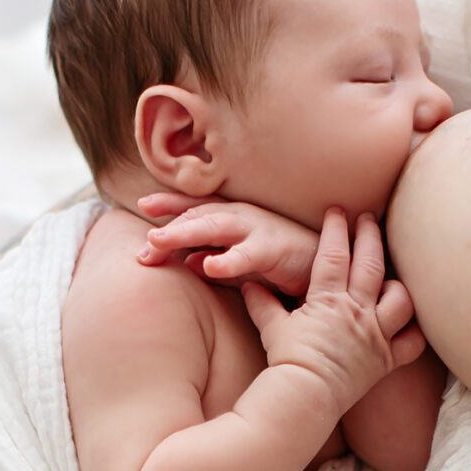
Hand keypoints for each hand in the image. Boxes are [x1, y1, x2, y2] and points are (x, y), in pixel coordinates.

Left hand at [135, 195, 318, 295]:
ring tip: (159, 242)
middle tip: (143, 239)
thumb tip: (185, 263)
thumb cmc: (283, 262)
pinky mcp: (274, 250)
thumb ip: (215, 262)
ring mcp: (257, 230)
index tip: (143, 204)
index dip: (170, 203)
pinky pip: (247, 255)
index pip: (196, 207)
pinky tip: (208, 267)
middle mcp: (242, 217)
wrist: (328, 264)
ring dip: (185, 233)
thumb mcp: (243, 263)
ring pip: (216, 227)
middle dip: (169, 225)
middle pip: (199, 216)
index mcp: (232, 217)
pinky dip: (227, 260)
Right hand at [240, 208, 424, 416]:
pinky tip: (413, 320)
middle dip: (370, 235)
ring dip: (398, 281)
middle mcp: (357, 312)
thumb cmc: (287, 362)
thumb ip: (263, 303)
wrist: (304, 397)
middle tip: (369, 218)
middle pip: (371, 263)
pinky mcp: (386, 359)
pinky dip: (416, 330)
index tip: (337, 211)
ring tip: (393, 272)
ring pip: (400, 297)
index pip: (334, 253)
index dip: (336, 229)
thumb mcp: (272, 328)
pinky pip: (412, 341)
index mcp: (328, 300)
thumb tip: (248, 285)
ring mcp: (375, 335)